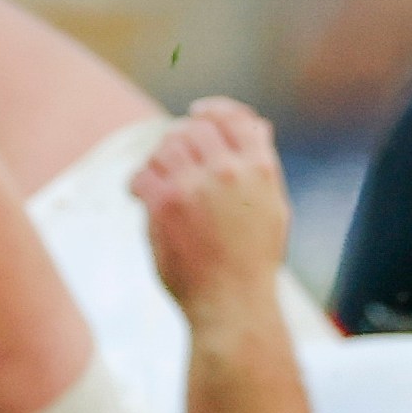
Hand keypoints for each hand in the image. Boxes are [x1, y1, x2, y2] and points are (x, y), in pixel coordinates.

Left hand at [130, 97, 292, 312]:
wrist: (231, 302)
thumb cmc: (254, 260)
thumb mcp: (274, 206)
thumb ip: (263, 165)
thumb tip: (256, 126)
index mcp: (260, 167)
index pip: (235, 118)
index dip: (215, 110)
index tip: (197, 111)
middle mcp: (229, 170)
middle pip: (195, 128)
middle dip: (182, 140)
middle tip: (174, 161)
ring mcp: (195, 186)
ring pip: (166, 146)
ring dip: (160, 160)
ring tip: (159, 181)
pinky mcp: (165, 205)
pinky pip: (142, 174)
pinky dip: (137, 182)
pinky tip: (139, 194)